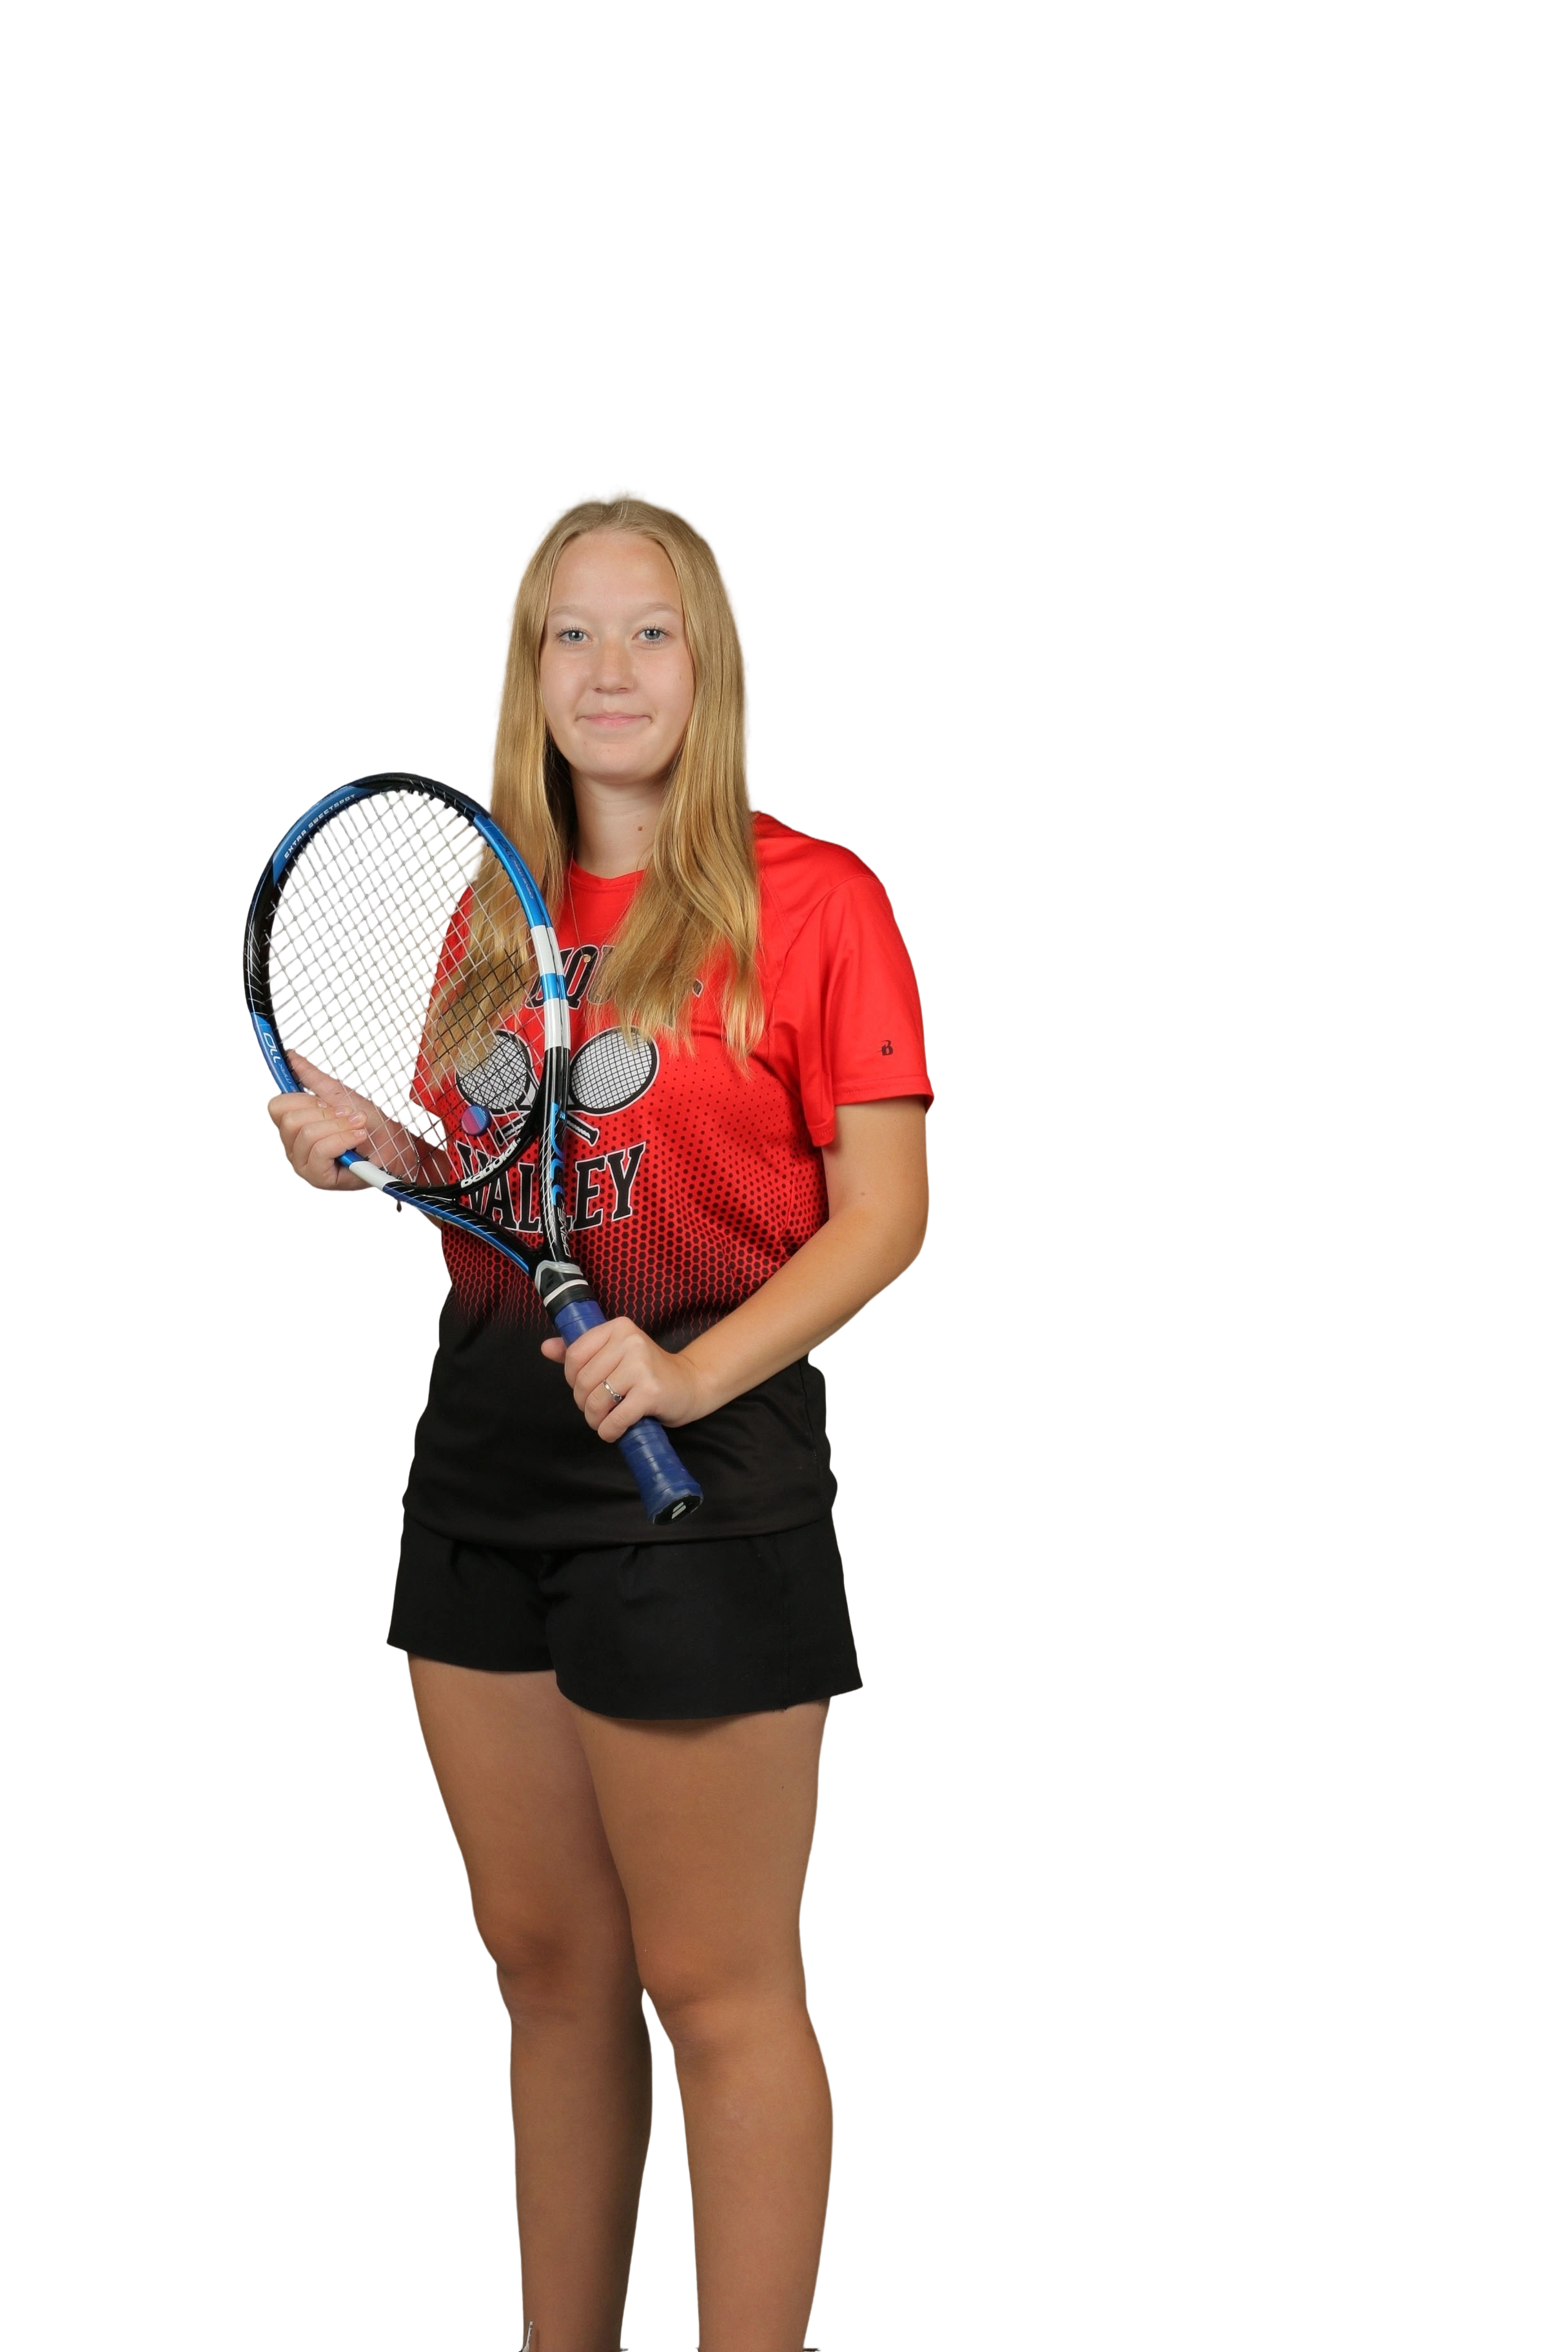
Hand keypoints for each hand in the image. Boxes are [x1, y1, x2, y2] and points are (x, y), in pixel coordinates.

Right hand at [264, 1064, 378, 1195]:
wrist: (397, 1148)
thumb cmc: (371, 1126)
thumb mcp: (341, 1095)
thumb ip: (312, 1077)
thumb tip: (290, 1055)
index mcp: (295, 1127)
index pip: (277, 1106)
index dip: (303, 1099)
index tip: (326, 1102)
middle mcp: (293, 1147)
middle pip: (290, 1119)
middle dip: (325, 1113)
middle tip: (348, 1116)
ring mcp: (303, 1164)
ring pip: (306, 1134)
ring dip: (339, 1126)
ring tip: (358, 1127)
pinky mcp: (317, 1178)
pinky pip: (320, 1150)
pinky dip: (343, 1139)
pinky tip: (357, 1139)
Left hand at [541, 1317, 708, 1442]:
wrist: (690, 1385)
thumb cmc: (648, 1372)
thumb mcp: (615, 1355)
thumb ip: (580, 1351)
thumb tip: (546, 1347)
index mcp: (618, 1327)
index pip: (574, 1355)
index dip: (572, 1379)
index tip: (586, 1388)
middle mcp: (630, 1341)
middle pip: (584, 1381)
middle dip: (584, 1404)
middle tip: (597, 1410)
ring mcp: (641, 1366)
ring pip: (597, 1401)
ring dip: (595, 1420)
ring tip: (604, 1422)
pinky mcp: (651, 1391)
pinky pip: (615, 1418)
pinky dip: (609, 1431)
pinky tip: (614, 1431)